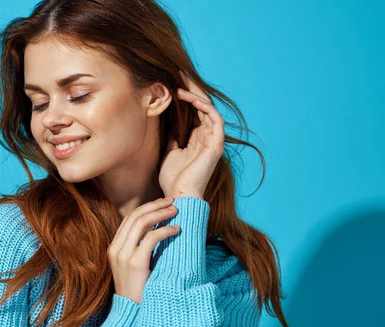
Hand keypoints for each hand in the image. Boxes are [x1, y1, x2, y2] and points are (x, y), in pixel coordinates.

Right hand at [107, 197, 180, 303]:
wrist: (131, 313)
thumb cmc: (138, 290)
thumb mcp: (135, 266)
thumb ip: (140, 249)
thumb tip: (157, 230)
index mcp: (114, 248)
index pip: (128, 219)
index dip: (146, 208)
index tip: (162, 203)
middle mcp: (115, 248)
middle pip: (135, 216)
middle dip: (155, 205)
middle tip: (172, 201)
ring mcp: (123, 255)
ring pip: (142, 222)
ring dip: (161, 213)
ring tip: (176, 211)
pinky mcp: (134, 263)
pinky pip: (152, 237)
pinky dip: (166, 230)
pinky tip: (177, 230)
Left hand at [159, 71, 224, 198]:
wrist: (178, 195)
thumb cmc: (172, 178)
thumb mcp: (169, 152)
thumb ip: (172, 137)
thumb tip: (167, 121)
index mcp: (197, 138)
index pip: (194, 110)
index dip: (185, 95)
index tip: (172, 81)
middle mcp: (207, 136)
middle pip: (202, 105)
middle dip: (191, 88)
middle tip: (178, 73)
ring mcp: (213, 140)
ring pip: (209, 108)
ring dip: (196, 94)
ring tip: (181, 83)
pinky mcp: (216, 144)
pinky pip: (214, 119)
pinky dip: (203, 107)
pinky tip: (189, 98)